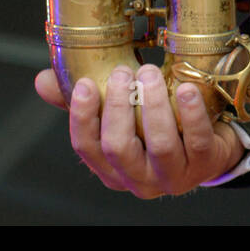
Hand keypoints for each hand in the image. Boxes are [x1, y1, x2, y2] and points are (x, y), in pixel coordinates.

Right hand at [34, 63, 244, 196]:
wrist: (208, 146)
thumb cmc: (154, 128)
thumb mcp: (117, 115)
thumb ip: (82, 101)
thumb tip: (41, 81)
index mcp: (111, 166)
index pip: (86, 148)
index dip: (82, 116)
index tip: (85, 84)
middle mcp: (138, 177)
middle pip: (119, 147)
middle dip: (118, 106)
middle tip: (122, 72)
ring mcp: (172, 175)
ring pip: (159, 144)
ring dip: (153, 104)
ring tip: (149, 73)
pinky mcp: (203, 165)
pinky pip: (197, 141)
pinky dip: (190, 113)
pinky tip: (185, 88)